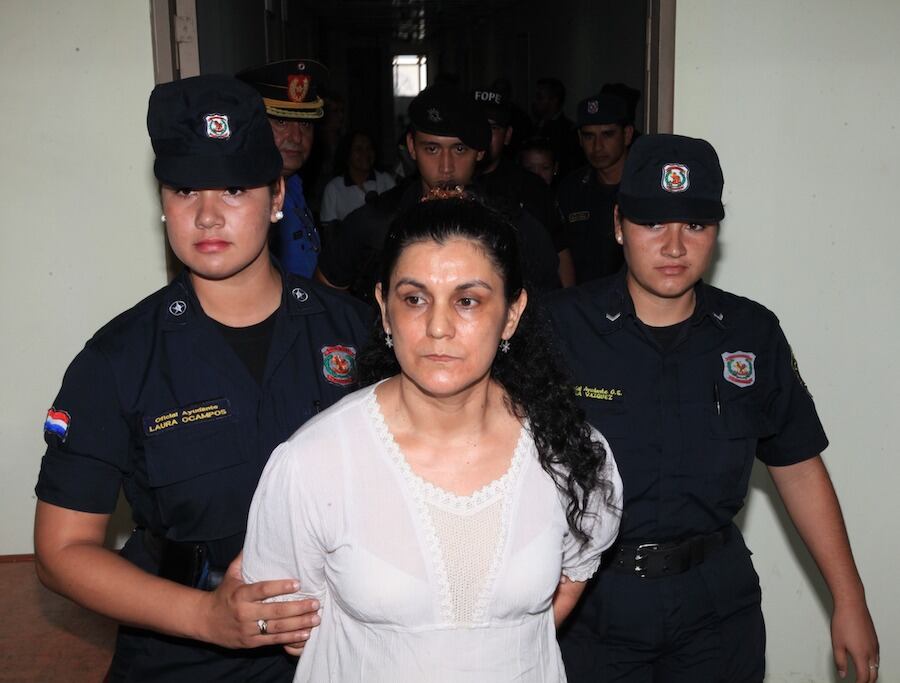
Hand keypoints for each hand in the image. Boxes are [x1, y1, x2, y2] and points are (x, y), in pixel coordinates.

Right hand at [197, 552, 320, 648]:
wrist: (204, 621)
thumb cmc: (223, 594)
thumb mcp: (230, 575)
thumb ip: (244, 559)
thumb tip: (256, 539)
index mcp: (241, 594)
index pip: (263, 590)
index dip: (281, 587)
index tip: (299, 583)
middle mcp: (244, 612)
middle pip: (275, 611)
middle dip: (298, 608)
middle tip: (316, 603)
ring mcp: (248, 629)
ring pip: (277, 627)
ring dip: (298, 624)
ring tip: (316, 618)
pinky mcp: (251, 642)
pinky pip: (273, 641)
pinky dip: (290, 638)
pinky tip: (305, 633)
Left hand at [832, 599, 878, 681]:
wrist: (852, 604)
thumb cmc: (843, 620)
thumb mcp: (837, 644)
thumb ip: (840, 661)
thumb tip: (842, 673)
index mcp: (861, 654)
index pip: (864, 677)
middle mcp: (871, 651)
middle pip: (873, 674)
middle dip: (867, 681)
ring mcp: (874, 645)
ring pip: (876, 665)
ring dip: (871, 672)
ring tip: (863, 676)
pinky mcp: (875, 639)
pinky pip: (877, 656)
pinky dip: (873, 663)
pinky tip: (866, 661)